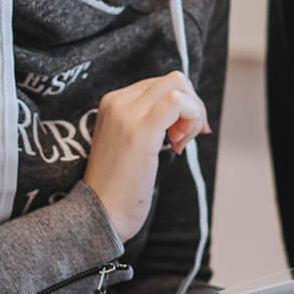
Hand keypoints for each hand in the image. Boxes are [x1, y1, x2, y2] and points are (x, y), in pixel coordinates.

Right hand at [81, 72, 209, 240]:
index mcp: (112, 102)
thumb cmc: (119, 187)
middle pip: (174, 80)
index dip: (181, 106)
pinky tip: (178, 145)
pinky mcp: (140, 130)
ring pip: (178, 84)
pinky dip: (191, 119)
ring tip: (177, 144)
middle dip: (191, 107)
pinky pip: (178, 101)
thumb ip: (149, 121)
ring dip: (192, 114)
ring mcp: (127, 113)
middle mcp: (117, 101)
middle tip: (181, 140)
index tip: (179, 135)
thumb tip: (187, 111)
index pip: (161, 84)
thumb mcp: (130, 142)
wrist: (101, 214)